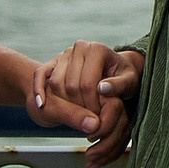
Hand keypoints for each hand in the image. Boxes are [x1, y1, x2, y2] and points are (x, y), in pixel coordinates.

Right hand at [31, 42, 143, 167]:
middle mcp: (80, 47)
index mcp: (98, 49)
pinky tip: (41, 104)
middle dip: (78, 107)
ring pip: (55, 83)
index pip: (87, 83)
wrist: (111, 69)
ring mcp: (65, 53)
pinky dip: (39, 90)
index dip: (92, 105)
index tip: (98, 118)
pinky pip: (40, 75)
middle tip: (87, 120)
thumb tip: (102, 89)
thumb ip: (119, 86)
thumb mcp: (129, 82)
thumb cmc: (122, 77)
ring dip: (62, 103)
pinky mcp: (54, 61)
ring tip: (75, 115)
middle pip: (70, 85)